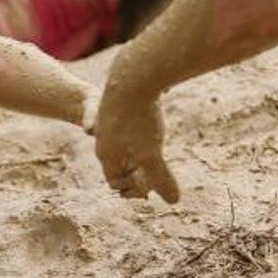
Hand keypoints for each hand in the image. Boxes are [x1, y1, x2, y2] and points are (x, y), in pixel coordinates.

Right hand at [94, 84, 178, 202]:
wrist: (131, 75)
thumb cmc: (139, 118)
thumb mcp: (151, 154)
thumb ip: (160, 180)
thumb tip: (174, 202)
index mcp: (106, 154)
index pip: (116, 183)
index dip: (135, 189)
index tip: (153, 184)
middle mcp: (103, 140)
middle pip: (119, 167)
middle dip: (136, 174)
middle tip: (157, 176)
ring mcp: (109, 124)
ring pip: (124, 149)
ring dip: (139, 156)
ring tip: (156, 154)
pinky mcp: (118, 109)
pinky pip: (128, 132)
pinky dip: (140, 138)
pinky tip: (154, 129)